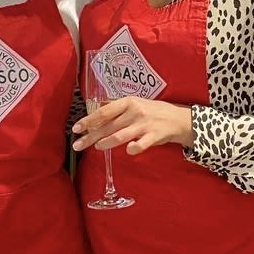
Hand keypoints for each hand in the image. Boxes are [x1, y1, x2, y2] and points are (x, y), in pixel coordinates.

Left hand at [73, 97, 193, 155]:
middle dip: (90, 136)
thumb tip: (94, 115)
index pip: (103, 112)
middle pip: (108, 126)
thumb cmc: (152, 112)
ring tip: (96, 147)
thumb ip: (117, 110)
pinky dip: (133, 148)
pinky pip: (140, 145)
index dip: (88, 120)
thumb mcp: (135, 104)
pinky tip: (128, 151)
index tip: (76, 128)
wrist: (177, 119)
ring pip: (120, 136)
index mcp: (128, 102)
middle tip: (78, 145)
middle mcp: (134, 112)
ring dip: (105, 143)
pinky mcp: (154, 136)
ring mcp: (144, 124)